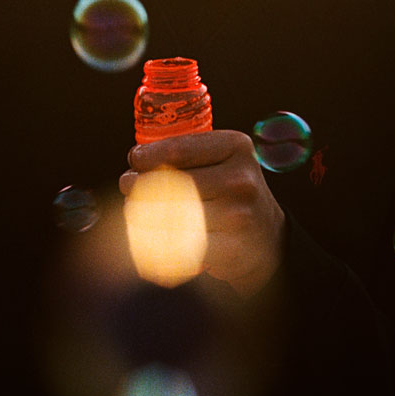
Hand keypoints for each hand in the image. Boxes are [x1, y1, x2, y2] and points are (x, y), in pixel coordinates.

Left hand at [120, 131, 283, 297]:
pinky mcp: (230, 248)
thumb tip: (137, 158)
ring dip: (141, 214)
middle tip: (127, 186)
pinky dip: (156, 242)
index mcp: (237, 148)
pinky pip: (179, 245)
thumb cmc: (232, 192)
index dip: (147, 156)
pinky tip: (148, 237)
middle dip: (138, 184)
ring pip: (170, 215)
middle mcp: (240, 179)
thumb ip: (188, 152)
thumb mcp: (223, 160)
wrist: (267, 236)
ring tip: (134, 211)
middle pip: (171, 182)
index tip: (135, 159)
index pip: (178, 149)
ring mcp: (238, 215)